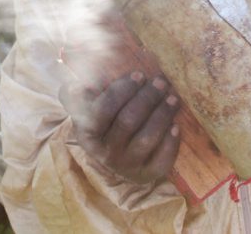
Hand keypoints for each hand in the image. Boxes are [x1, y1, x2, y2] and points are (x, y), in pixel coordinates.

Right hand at [59, 71, 181, 183]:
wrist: (117, 158)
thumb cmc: (105, 122)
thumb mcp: (87, 109)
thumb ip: (79, 95)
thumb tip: (74, 84)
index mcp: (87, 134)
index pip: (103, 110)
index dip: (122, 90)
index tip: (139, 74)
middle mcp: (105, 153)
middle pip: (128, 121)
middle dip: (147, 98)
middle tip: (160, 82)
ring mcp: (126, 166)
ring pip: (146, 138)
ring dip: (162, 115)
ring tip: (172, 98)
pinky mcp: (146, 175)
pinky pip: (161, 160)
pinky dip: (170, 142)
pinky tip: (175, 126)